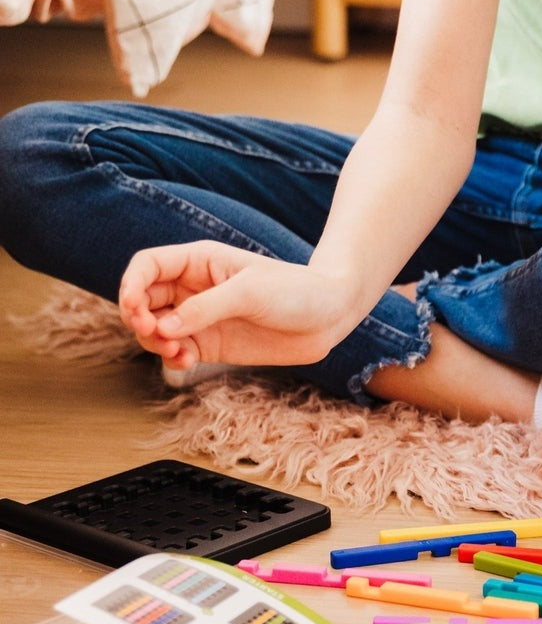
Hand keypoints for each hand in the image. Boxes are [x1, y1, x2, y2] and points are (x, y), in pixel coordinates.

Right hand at [118, 240, 362, 370]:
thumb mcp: (250, 293)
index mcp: (199, 261)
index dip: (130, 285)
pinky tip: (185, 361)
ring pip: (154, 329)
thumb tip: (164, 326)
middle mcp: (193, 287)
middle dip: (139, 318)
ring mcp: (200, 317)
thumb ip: (206, 308)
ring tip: (176, 351)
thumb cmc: (295, 291)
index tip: (134, 309)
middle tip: (157, 334)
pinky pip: (175, 351)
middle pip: (142, 299)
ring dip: (154, 342)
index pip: (147, 266)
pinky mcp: (210, 343)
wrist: (328, 316)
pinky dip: (171, 358)